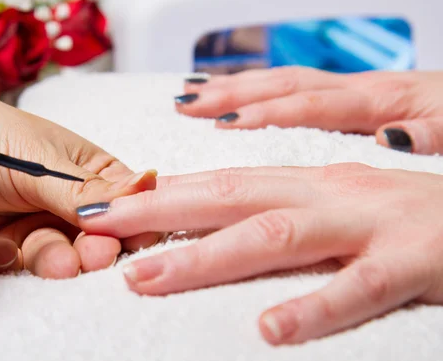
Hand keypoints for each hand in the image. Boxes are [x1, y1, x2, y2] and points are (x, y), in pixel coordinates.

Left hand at [0, 25, 157, 326]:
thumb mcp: (40, 160)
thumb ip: (88, 187)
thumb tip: (149, 186)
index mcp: (81, 174)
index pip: (118, 203)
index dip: (128, 220)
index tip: (134, 234)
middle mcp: (57, 205)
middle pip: (89, 237)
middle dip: (93, 248)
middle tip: (96, 253)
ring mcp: (25, 229)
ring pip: (53, 258)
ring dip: (58, 261)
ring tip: (60, 261)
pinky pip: (11, 271)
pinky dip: (11, 265)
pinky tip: (2, 249)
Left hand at [77, 164, 442, 344]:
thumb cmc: (405, 215)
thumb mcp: (335, 204)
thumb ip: (282, 211)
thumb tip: (222, 224)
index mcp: (308, 181)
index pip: (222, 181)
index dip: (162, 193)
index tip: (109, 205)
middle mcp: (327, 193)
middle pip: (231, 196)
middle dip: (160, 212)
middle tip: (100, 229)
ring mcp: (368, 224)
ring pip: (276, 235)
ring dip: (207, 257)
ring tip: (147, 278)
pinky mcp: (414, 261)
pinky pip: (360, 288)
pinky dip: (314, 306)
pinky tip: (269, 329)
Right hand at [175, 67, 442, 154]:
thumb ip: (428, 135)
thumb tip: (392, 138)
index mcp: (381, 100)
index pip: (313, 104)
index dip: (268, 113)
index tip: (226, 125)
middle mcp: (357, 89)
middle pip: (283, 84)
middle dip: (232, 93)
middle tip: (188, 104)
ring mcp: (349, 90)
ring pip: (280, 81)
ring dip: (233, 87)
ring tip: (191, 95)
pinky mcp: (347, 97)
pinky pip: (293, 88)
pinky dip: (256, 90)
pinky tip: (232, 96)